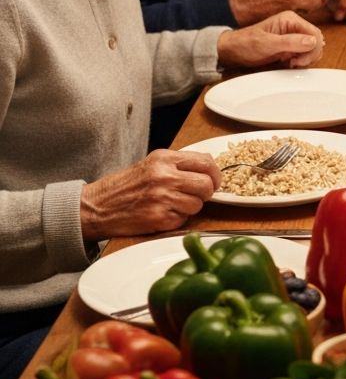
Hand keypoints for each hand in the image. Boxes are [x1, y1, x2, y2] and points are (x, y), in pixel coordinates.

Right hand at [80, 150, 220, 240]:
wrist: (96, 207)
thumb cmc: (126, 186)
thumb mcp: (152, 164)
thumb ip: (179, 164)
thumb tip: (210, 168)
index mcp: (164, 158)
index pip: (206, 162)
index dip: (215, 174)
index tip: (213, 181)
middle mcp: (164, 176)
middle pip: (207, 185)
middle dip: (206, 193)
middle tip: (195, 195)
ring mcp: (162, 198)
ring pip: (198, 204)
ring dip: (190, 208)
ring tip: (172, 204)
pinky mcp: (158, 218)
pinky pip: (184, 220)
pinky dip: (177, 219)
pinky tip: (162, 214)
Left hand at [217, 11, 323, 68]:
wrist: (233, 50)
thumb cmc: (246, 44)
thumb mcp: (267, 44)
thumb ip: (290, 42)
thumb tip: (313, 41)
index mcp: (291, 19)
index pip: (315, 33)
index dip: (312, 49)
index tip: (300, 61)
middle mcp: (294, 25)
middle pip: (317, 41)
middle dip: (310, 54)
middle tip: (295, 63)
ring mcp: (293, 35)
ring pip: (313, 48)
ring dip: (306, 59)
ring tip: (291, 63)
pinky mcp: (291, 45)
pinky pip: (305, 53)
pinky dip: (302, 61)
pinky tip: (289, 63)